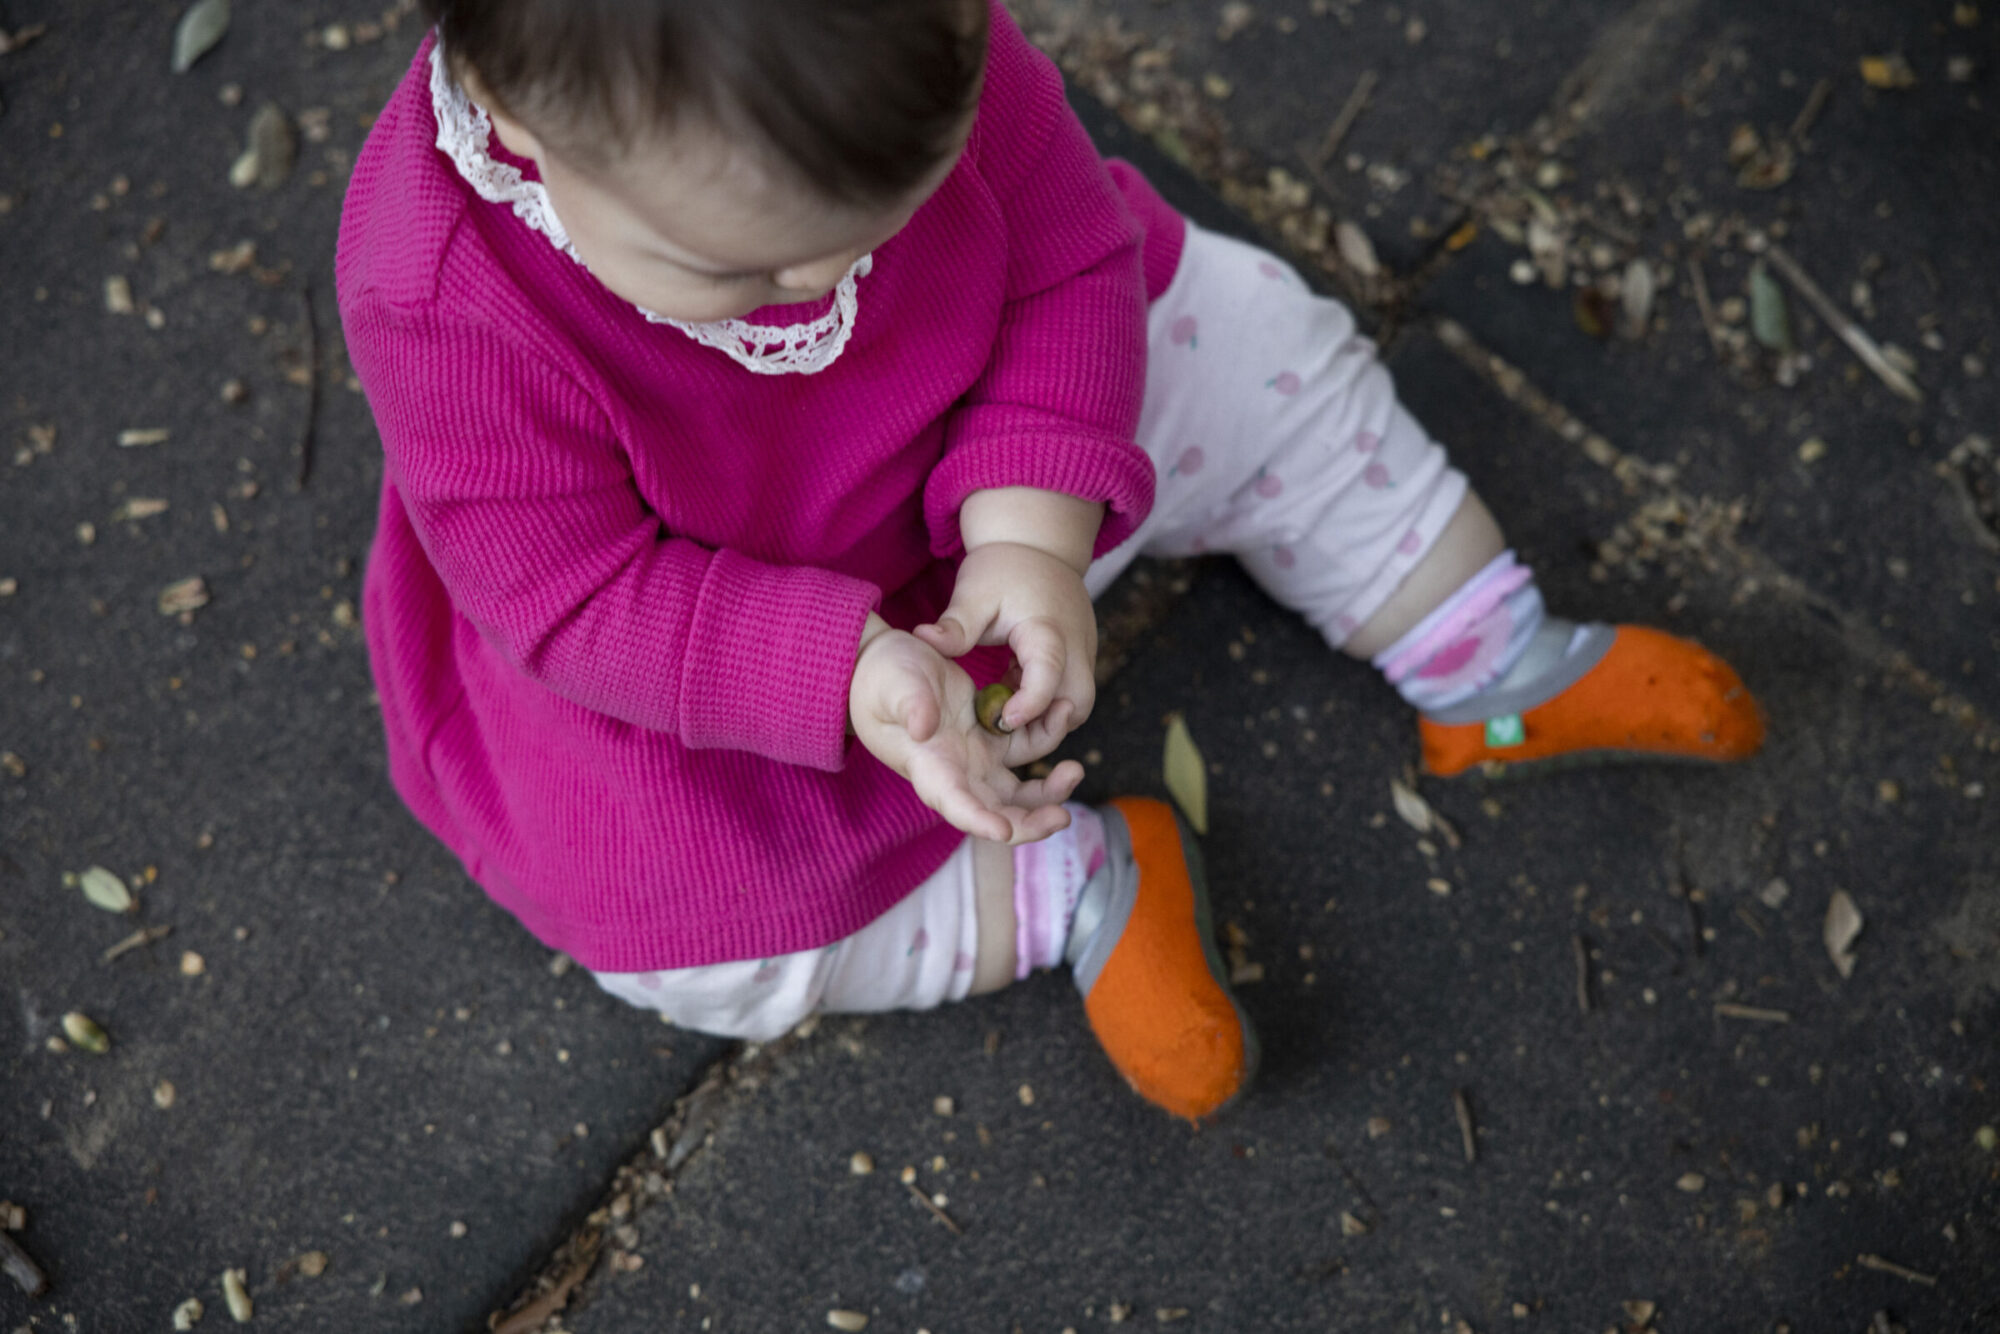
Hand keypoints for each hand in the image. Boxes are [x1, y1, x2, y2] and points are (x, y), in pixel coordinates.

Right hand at [850, 624, 1083, 843]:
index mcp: (929, 767)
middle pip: (995, 813)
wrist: (883, 664)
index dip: (978, 821)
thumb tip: (924, 726)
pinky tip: (1061, 729)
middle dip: (1029, 823)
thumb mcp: (893, 686)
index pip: (954, 804)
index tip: (1003, 831)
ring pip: (1017, 793)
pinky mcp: (989, 740)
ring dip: (1047, 794)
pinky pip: (1025, 758)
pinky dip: (1046, 755)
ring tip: (1074, 772)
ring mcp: (975, 759)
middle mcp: (954, 773)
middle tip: (1062, 817)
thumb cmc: (882, 676)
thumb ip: (910, 705)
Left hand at [912, 543, 1096, 760]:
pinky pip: (1070, 691)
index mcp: (1047, 630)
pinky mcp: (1080, 656)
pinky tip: (1013, 682)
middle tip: (1004, 720)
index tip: (1001, 720)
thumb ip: (955, 624)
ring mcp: (1083, 652)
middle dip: (1047, 724)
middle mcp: (1075, 646)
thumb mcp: (974, 593)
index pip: (1049, 675)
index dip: (1029, 704)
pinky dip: (1046, 699)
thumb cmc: (1003, 569)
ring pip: (1077, 703)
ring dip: (1047, 714)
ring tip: (1006, 696)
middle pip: (1077, 703)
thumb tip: (923, 639)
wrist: (1036, 546)